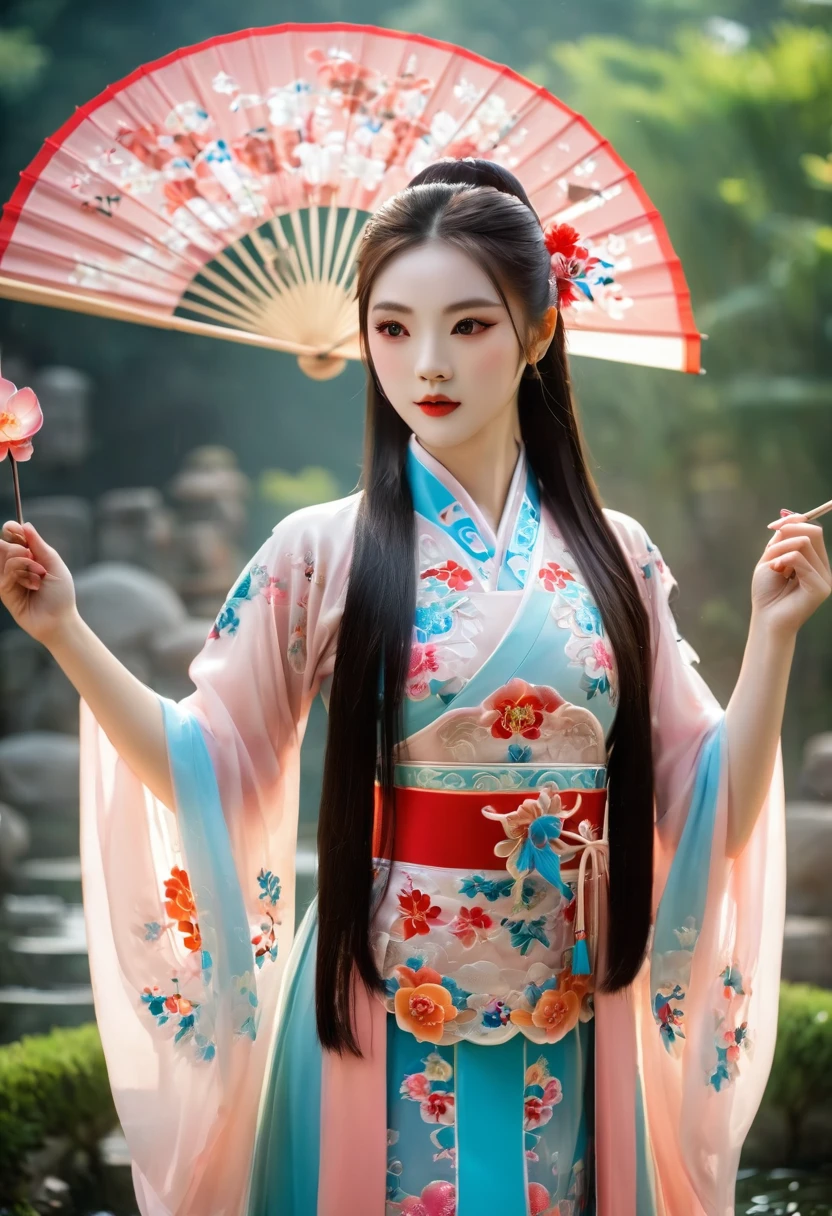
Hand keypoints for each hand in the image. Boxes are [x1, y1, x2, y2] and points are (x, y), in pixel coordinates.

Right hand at [0, 520, 77, 646]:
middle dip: (17, 548)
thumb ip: (39, 544)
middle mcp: (17, 565)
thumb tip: (26, 525)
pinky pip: (4, 574)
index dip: (11, 529)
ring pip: (4, 557)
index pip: (13, 536)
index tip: (13, 528)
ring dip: (22, 563)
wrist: (58, 620)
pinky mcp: (3, 591)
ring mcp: (8, 578)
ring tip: (38, 576)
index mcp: (30, 556)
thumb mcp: (54, 564)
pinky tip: (32, 586)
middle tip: (30, 557)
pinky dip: (20, 575)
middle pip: (3, 545)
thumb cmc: (60, 594)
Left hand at [752, 510, 831, 636]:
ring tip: (772, 566)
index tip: (772, 525)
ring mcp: (825, 577)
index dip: (795, 521)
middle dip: (788, 532)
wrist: (765, 619)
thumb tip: (788, 514)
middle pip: (813, 532)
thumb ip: (781, 539)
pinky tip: (775, 570)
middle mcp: (823, 567)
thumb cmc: (766, 592)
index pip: (812, 530)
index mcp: (813, 560)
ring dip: (780, 549)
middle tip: (769, 546)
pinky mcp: (821, 587)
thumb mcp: (771, 559)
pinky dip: (783, 560)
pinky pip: (801, 560)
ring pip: (805, 543)